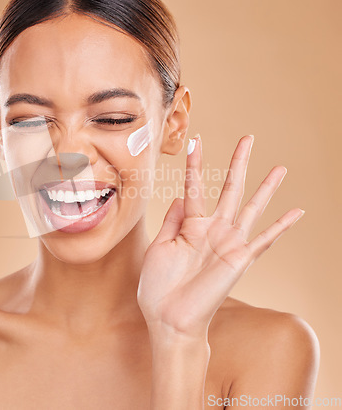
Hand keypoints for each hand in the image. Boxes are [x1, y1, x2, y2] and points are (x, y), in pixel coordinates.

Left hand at [137, 134, 304, 337]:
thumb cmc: (159, 286)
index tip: (196, 140)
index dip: (195, 163)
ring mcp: (229, 243)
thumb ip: (172, 220)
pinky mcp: (240, 259)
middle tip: (248, 138)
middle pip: (230, 188)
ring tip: (280, 168)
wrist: (169, 319)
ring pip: (251, 207)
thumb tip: (179, 195)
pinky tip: (297, 211)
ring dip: (266, 188)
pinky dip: (282, 225)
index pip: (195, 186)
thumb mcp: (160, 246)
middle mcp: (213, 229)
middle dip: (239, 162)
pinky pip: (265, 239)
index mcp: (190, 225)